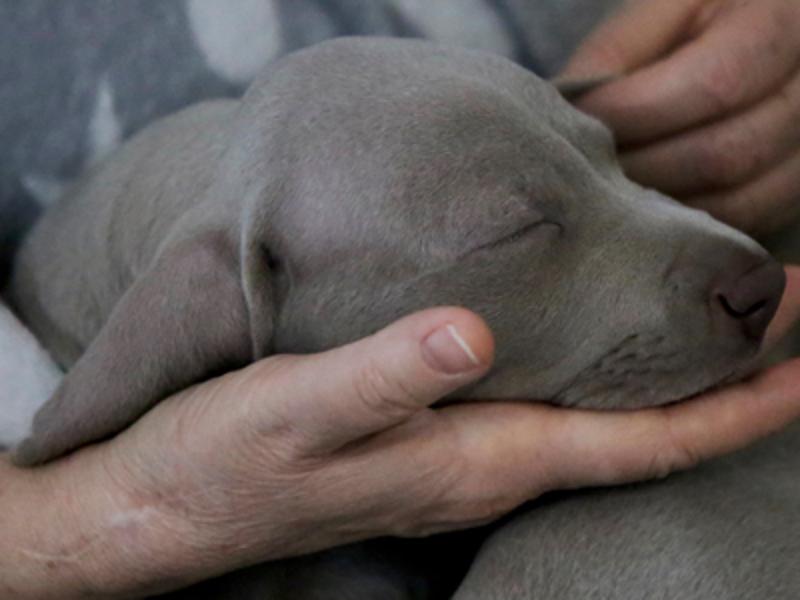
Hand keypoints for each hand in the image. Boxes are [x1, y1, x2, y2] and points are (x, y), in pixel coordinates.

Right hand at [4, 268, 799, 597]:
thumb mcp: (295, 412)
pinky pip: (545, 413)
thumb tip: (471, 335)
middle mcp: (481, 465)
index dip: (727, 408)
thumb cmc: (225, 464)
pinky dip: (599, 381)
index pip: (634, 443)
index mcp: (473, 460)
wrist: (164, 506)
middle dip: (723, 391)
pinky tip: (601, 352)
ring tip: (721, 335)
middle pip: (635, 436)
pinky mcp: (426, 441)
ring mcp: (456, 458)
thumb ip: (383, 376)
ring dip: (668, 385)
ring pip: (597, 425)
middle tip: (786, 323)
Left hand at [561, 0, 799, 234]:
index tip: (580, 122)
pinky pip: (739, 226)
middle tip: (582, 168)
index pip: (715, 84)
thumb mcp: (659, 10)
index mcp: (782, 18)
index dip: (636, 113)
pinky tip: (640, 209)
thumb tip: (568, 111)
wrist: (746, 37)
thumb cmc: (694, 20)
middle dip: (639, 169)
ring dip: (657, 207)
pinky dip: (682, 227)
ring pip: (735, 202)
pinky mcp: (792, 191)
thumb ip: (615, 52)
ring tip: (604, 189)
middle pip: (725, 155)